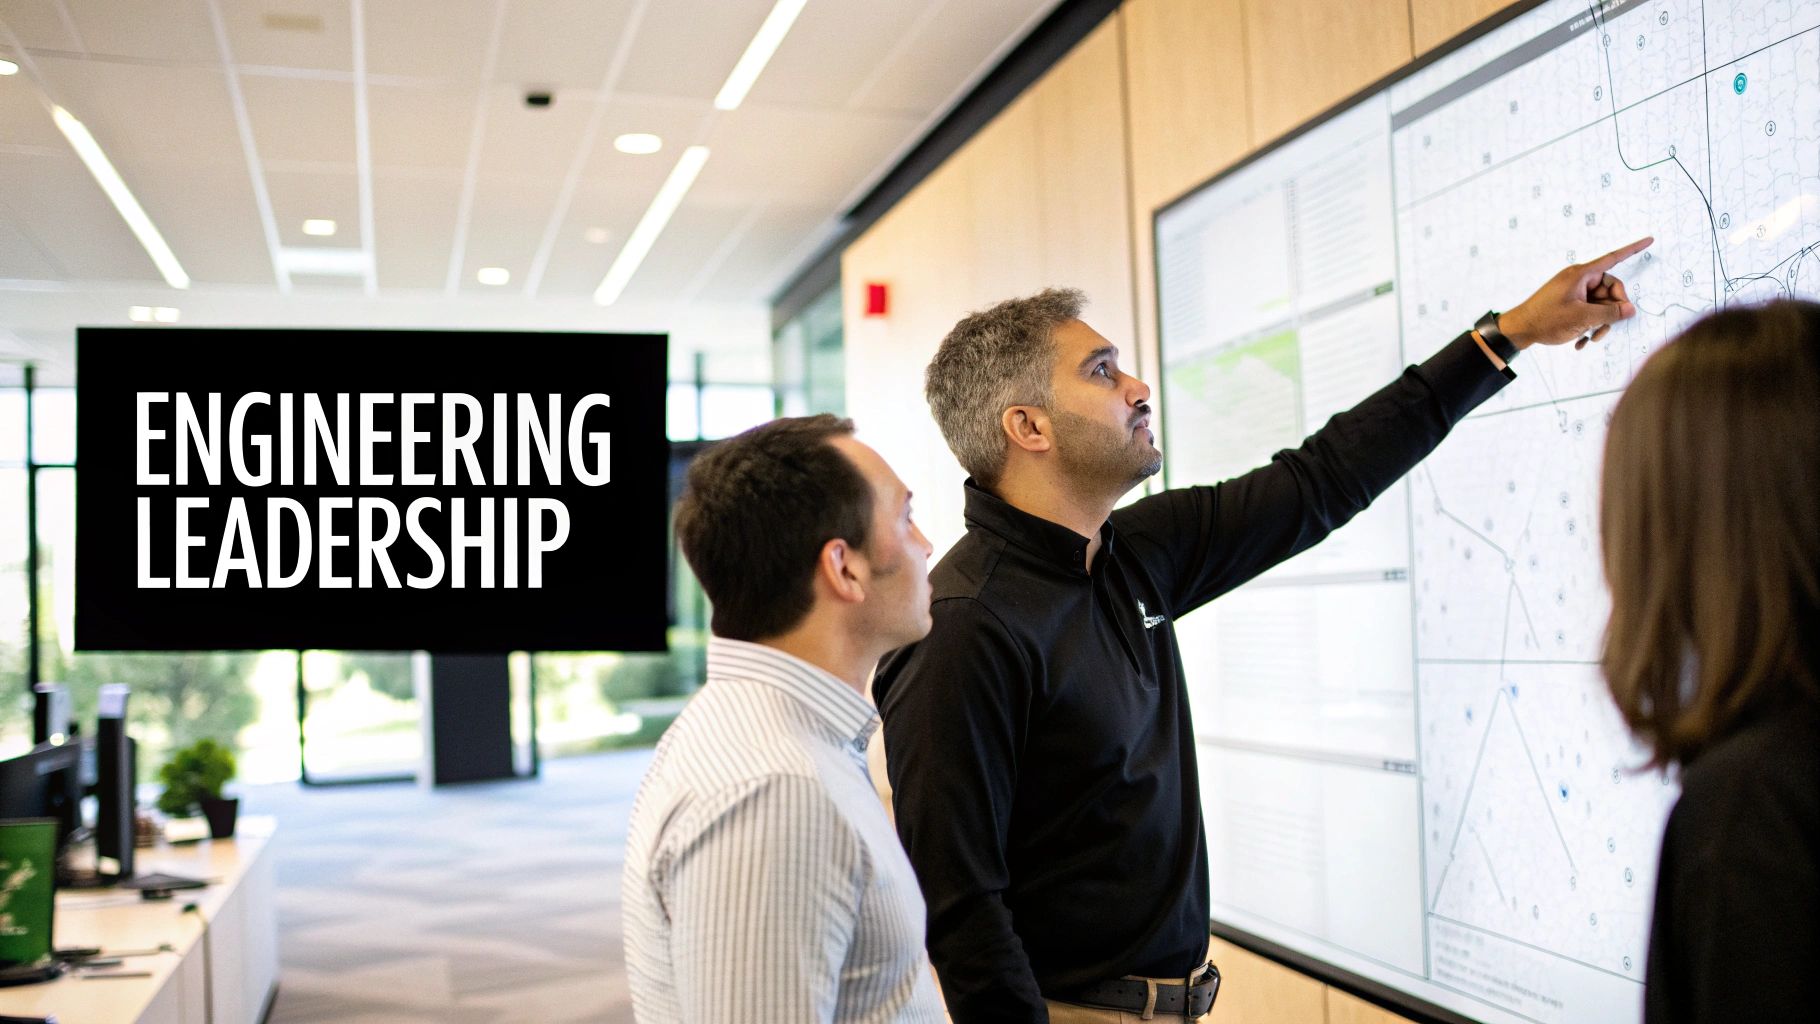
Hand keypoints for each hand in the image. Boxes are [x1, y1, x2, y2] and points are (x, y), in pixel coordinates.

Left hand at [1498, 236, 1651, 349]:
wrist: (1519, 331)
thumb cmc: (1545, 319)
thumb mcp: (1582, 317)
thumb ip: (1609, 313)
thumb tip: (1630, 309)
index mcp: (1581, 274)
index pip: (1613, 258)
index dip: (1633, 249)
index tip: (1650, 239)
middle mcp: (1579, 280)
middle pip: (1611, 290)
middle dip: (1612, 311)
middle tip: (1605, 328)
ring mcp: (1575, 292)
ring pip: (1602, 304)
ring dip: (1600, 323)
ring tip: (1591, 339)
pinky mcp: (1571, 304)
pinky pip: (1590, 311)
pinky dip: (1589, 326)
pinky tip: (1582, 342)